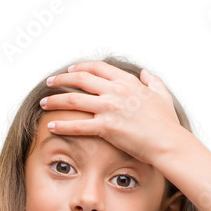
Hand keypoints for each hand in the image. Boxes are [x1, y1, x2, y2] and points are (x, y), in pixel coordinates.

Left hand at [40, 60, 183, 166]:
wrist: (167, 142)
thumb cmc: (166, 123)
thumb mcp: (162, 95)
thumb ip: (152, 81)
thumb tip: (146, 73)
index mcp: (127, 82)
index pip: (98, 68)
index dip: (81, 67)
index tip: (70, 70)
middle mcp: (115, 91)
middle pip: (80, 79)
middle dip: (61, 80)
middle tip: (49, 84)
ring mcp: (109, 108)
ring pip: (74, 100)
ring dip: (55, 100)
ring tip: (43, 103)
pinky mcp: (106, 127)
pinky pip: (78, 125)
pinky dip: (62, 125)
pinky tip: (51, 126)